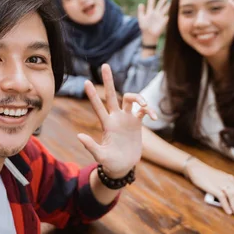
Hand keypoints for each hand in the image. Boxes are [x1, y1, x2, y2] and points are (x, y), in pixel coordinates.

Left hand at [79, 64, 156, 178]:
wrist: (122, 167)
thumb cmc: (110, 163)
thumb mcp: (100, 156)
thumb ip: (91, 146)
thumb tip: (79, 136)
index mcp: (106, 124)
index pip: (98, 106)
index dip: (93, 95)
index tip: (86, 82)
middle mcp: (116, 118)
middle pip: (112, 95)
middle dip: (109, 80)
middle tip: (105, 65)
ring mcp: (126, 119)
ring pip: (131, 99)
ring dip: (138, 98)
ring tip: (145, 105)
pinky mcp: (136, 123)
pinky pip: (143, 111)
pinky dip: (148, 110)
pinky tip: (154, 117)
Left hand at [138, 0, 168, 44]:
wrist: (148, 35)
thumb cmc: (144, 27)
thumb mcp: (141, 18)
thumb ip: (141, 11)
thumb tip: (140, 4)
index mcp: (150, 12)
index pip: (151, 4)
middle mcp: (156, 13)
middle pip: (159, 6)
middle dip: (162, 2)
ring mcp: (160, 17)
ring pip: (164, 10)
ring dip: (167, 7)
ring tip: (170, 2)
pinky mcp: (163, 22)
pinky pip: (166, 18)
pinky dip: (167, 16)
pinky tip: (169, 14)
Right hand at [186, 159, 233, 219]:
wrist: (196, 168)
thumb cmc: (209, 174)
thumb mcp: (224, 178)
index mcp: (231, 180)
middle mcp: (228, 182)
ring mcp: (221, 184)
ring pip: (233, 197)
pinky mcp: (214, 187)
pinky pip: (222, 197)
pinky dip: (226, 205)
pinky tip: (229, 212)